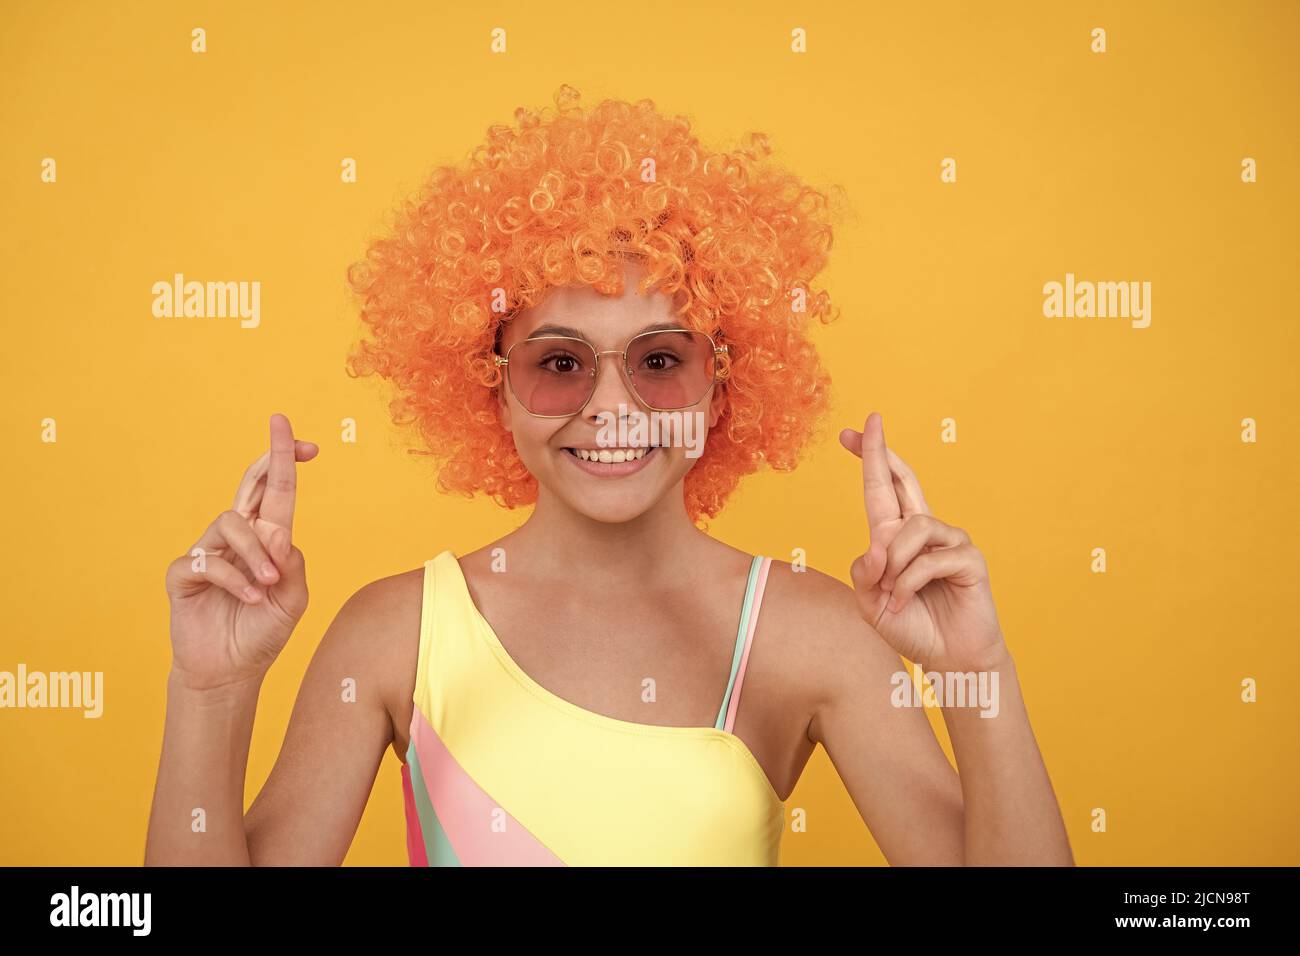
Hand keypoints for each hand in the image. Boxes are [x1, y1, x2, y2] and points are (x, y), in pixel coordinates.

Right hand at [164, 414, 316, 690]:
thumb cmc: (263, 631)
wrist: (231, 671)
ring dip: (256, 553)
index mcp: (267, 540)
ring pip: (233, 524)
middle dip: (270, 459)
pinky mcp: (183, 573)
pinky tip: (251, 599)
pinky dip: (236, 579)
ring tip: (269, 585)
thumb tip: (280, 531)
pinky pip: (210, 561)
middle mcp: (237, 538)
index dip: (288, 463)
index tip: (311, 444)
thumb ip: (292, 564)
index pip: (277, 493)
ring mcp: (208, 552)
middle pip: (250, 486)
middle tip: (286, 440)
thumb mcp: (293, 599)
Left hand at [842, 412, 1005, 673]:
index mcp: (896, 537)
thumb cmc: (910, 626)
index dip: (869, 459)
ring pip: (913, 527)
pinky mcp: (970, 559)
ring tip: (890, 593)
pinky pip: (930, 559)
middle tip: (870, 424)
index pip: (881, 490)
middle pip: (904, 480)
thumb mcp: (869, 601)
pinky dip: (909, 583)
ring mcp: (949, 542)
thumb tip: (877, 546)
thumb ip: (864, 570)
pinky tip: (905, 602)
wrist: (947, 659)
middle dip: (882, 452)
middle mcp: (923, 531)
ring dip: (894, 563)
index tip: (848, 433)